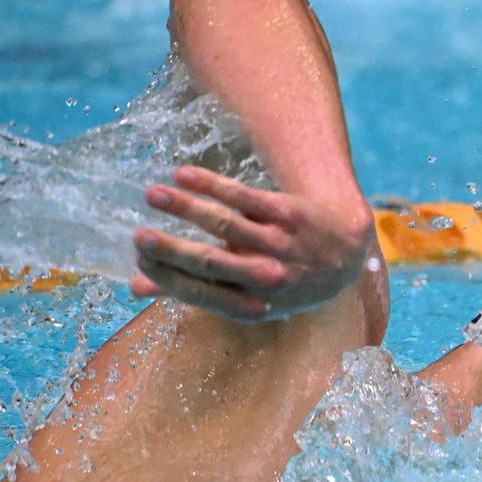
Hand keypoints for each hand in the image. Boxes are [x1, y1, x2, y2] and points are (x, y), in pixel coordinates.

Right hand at [134, 166, 374, 321]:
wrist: (345, 253)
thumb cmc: (282, 279)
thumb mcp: (246, 296)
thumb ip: (193, 290)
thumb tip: (135, 289)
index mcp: (252, 306)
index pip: (202, 295)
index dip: (169, 279)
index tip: (137, 262)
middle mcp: (268, 278)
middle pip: (212, 263)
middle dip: (172, 251)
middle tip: (138, 237)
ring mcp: (280, 244)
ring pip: (225, 224)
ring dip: (186, 208)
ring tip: (151, 194)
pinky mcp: (289, 212)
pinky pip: (245, 197)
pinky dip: (212, 185)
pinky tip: (183, 175)